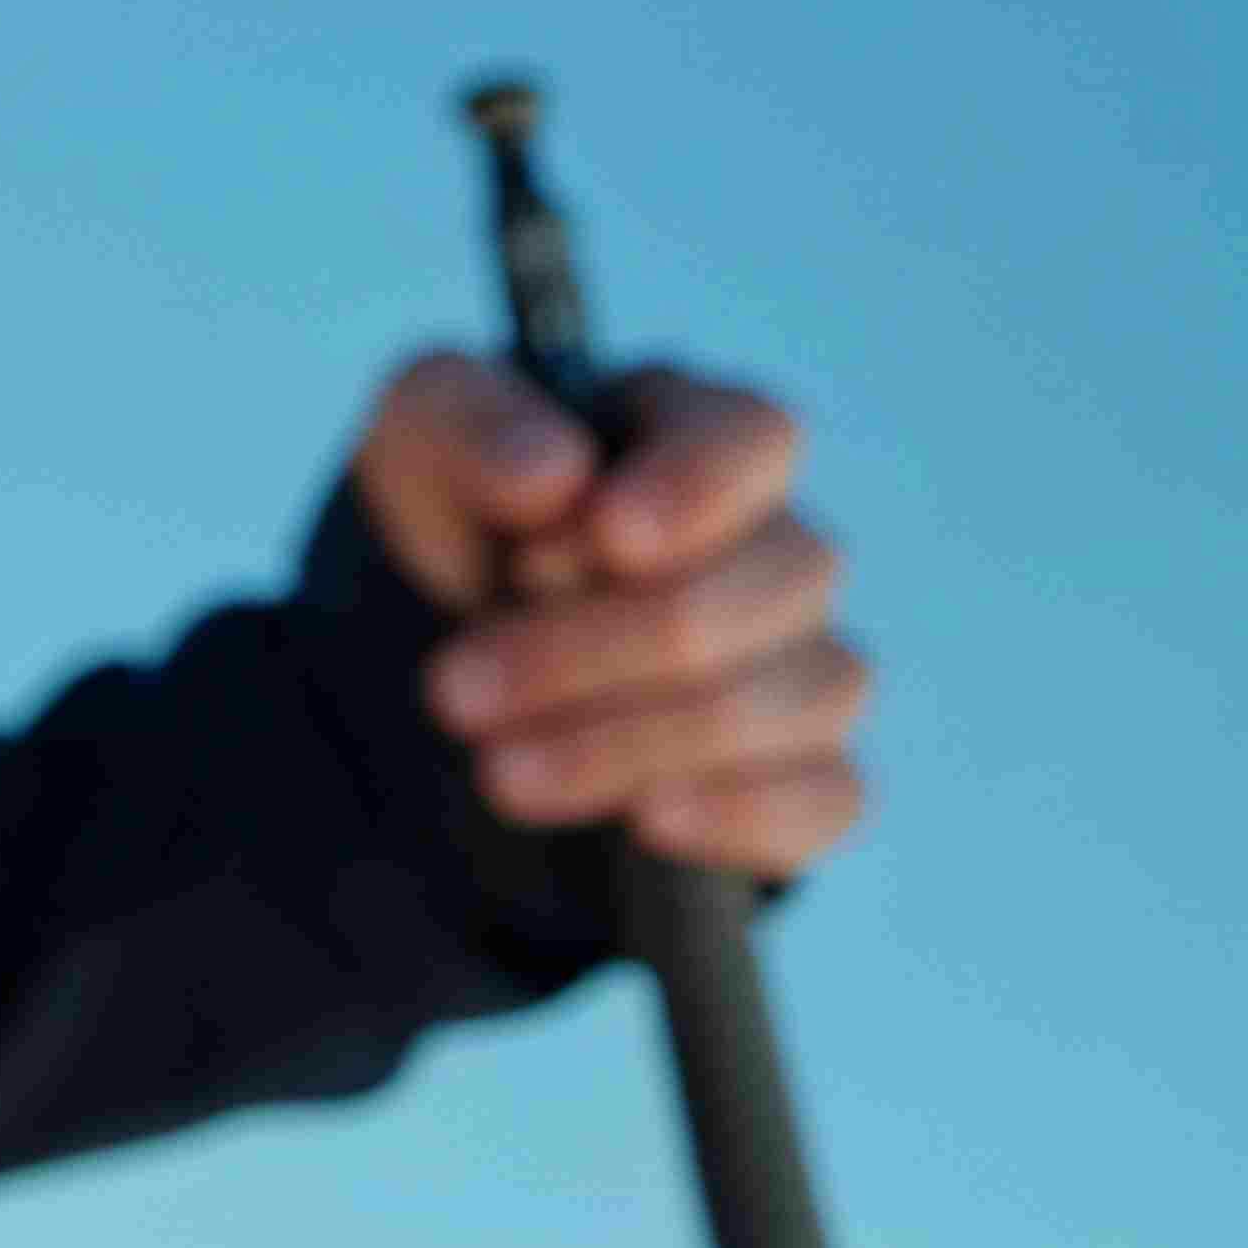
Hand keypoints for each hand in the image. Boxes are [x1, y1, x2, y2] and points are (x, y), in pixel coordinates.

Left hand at [352, 353, 871, 881]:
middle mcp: (772, 539)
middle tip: (456, 692)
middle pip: (777, 582)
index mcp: (689, 429)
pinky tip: (644, 819)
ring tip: (500, 767)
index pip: (756, 436)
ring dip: (642, 741)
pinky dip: (743, 812)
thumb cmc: (452, 511)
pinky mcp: (804, 767)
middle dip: (607, 646)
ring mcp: (802, 657)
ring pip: (802, 694)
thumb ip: (471, 428)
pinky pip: (830, 794)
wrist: (443, 641)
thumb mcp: (418, 439)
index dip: (701, 486)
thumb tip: (553, 474)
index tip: (609, 536)